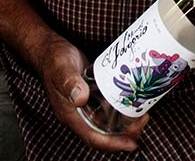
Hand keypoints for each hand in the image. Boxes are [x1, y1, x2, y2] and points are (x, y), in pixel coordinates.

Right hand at [37, 34, 148, 151]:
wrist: (50, 50)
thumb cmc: (53, 60)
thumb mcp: (61, 69)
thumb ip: (70, 83)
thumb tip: (82, 99)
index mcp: (71, 116)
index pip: (93, 138)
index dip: (113, 144)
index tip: (132, 143)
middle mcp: (80, 115)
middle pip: (105, 133)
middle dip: (126, 133)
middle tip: (144, 119)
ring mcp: (86, 106)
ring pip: (108, 122)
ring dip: (126, 122)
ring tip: (143, 112)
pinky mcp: (92, 95)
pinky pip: (108, 107)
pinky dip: (121, 107)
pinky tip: (133, 99)